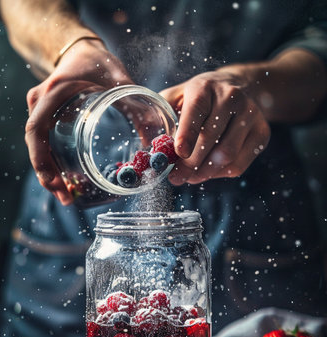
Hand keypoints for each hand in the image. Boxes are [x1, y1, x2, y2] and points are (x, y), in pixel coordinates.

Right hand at [25, 39, 132, 203]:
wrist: (81, 51)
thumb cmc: (98, 62)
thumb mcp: (119, 79)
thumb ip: (138, 105)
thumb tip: (156, 140)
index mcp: (54, 93)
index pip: (36, 130)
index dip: (41, 159)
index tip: (55, 182)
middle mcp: (40, 103)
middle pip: (35, 145)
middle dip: (47, 175)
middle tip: (65, 198)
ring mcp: (40, 112)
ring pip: (38, 147)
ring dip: (49, 173)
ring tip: (66, 196)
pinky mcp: (47, 119)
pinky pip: (44, 144)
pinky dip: (53, 164)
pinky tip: (66, 181)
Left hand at [160, 70, 269, 184]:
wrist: (239, 87)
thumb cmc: (200, 98)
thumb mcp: (176, 97)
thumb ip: (159, 117)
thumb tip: (146, 144)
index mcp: (205, 87)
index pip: (196, 112)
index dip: (187, 135)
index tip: (178, 154)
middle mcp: (232, 97)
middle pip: (210, 140)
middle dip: (189, 165)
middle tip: (175, 178)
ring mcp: (251, 115)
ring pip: (226, 155)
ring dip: (204, 173)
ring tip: (190, 178)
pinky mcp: (262, 132)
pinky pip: (239, 165)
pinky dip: (220, 175)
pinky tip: (208, 172)